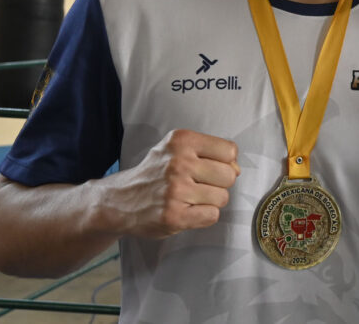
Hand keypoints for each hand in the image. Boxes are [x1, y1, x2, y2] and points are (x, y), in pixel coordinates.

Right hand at [108, 128, 239, 238]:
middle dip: (219, 183)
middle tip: (199, 185)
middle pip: (229, 176)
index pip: (229, 151)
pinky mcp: (174, 215)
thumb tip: (237, 169)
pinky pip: (212, 215)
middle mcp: (178, 163)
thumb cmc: (155, 174)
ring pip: (222, 197)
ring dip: (210, 201)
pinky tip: (187, 210)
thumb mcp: (177, 150)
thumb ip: (210, 154)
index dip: (225, 162)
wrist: (120, 200)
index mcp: (181, 141)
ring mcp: (175, 190)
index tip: (209, 167)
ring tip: (189, 198)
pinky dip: (203, 216)